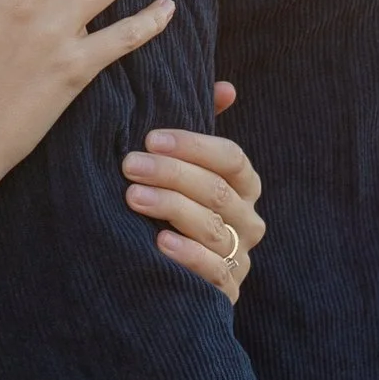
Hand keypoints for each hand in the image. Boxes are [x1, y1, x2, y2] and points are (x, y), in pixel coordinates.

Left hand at [122, 84, 262, 295]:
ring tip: (133, 197)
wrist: (161, 275)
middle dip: (172, 174)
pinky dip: (189, 256)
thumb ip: (198, 134)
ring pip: (213, 228)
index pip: (231, 159)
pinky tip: (160, 242)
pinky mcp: (225, 291)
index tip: (151, 137)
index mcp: (244, 186)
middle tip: (131, 165)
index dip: (193, 146)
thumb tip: (227, 88)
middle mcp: (247, 220)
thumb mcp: (182, 170)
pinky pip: (214, 272)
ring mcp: (239, 257)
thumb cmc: (172, 208)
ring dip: (172, 209)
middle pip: (217, 191)